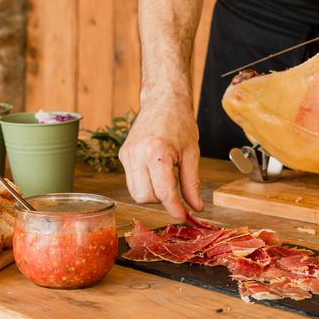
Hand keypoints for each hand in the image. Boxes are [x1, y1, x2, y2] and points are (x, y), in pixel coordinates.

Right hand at [119, 94, 202, 220]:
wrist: (163, 100)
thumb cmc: (180, 122)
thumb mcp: (192, 154)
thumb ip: (192, 184)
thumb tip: (195, 208)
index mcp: (156, 153)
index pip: (164, 193)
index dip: (175, 209)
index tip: (183, 217)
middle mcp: (137, 154)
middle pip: (145, 197)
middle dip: (161, 200)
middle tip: (175, 190)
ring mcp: (127, 154)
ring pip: (135, 193)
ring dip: (152, 193)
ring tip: (165, 178)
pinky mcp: (123, 155)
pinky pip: (132, 181)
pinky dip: (145, 183)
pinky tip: (156, 171)